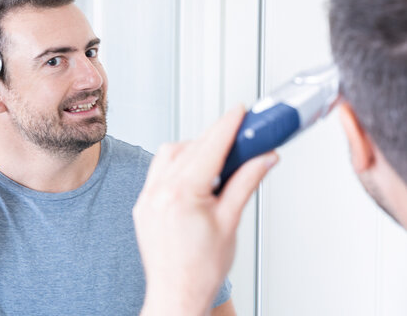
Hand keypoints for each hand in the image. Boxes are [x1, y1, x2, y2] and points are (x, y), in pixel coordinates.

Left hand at [134, 105, 277, 315]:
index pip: (210, 148)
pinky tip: (194, 174)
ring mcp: (147, 198)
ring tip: (217, 159)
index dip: (228, 125)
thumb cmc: (200, 270)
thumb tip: (264, 159)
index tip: (240, 111)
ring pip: (169, 155)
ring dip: (193, 149)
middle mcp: (158, 192)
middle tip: (237, 136)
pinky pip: (158, 171)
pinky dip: (177, 164)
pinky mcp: (143, 205)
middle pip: (189, 147)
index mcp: (182, 195)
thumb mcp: (231, 222)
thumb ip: (246, 183)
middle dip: (214, 137)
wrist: (176, 295)